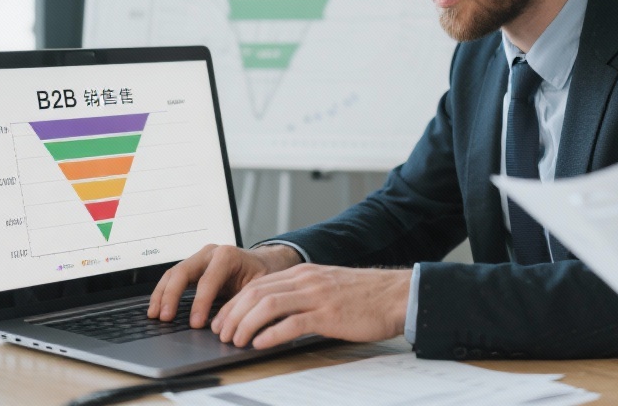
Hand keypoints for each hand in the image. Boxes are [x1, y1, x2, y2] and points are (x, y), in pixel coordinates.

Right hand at [147, 243, 300, 327]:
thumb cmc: (262, 274)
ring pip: (173, 274)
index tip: (195, 323)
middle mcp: (210, 253)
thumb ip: (244, 302)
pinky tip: (157, 309)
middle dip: (172, 295)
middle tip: (166, 317)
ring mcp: (199, 258)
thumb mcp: (260, 287)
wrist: (264, 262)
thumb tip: (231, 325)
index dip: (200, 303)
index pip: (208, 280)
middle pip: (183, 272)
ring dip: (161, 295)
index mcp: (228, 255)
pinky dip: (163, 293)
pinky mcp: (193, 267)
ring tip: (155, 315)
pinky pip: (173, 278)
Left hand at [210, 264, 411, 348]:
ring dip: (245, 324)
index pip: (257, 284)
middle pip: (256, 293)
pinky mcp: (328, 315)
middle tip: (221, 333)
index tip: (221, 320)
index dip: (233, 303)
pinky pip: (292, 323)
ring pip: (268, 305)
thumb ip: (302, 294)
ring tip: (236, 341)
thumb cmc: (365, 296)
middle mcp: (306, 280)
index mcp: (304, 272)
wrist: (397, 296)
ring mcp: (317, 296)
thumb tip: (274, 312)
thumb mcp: (327, 287)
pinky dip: (270, 334)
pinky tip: (260, 344)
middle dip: (232, 314)